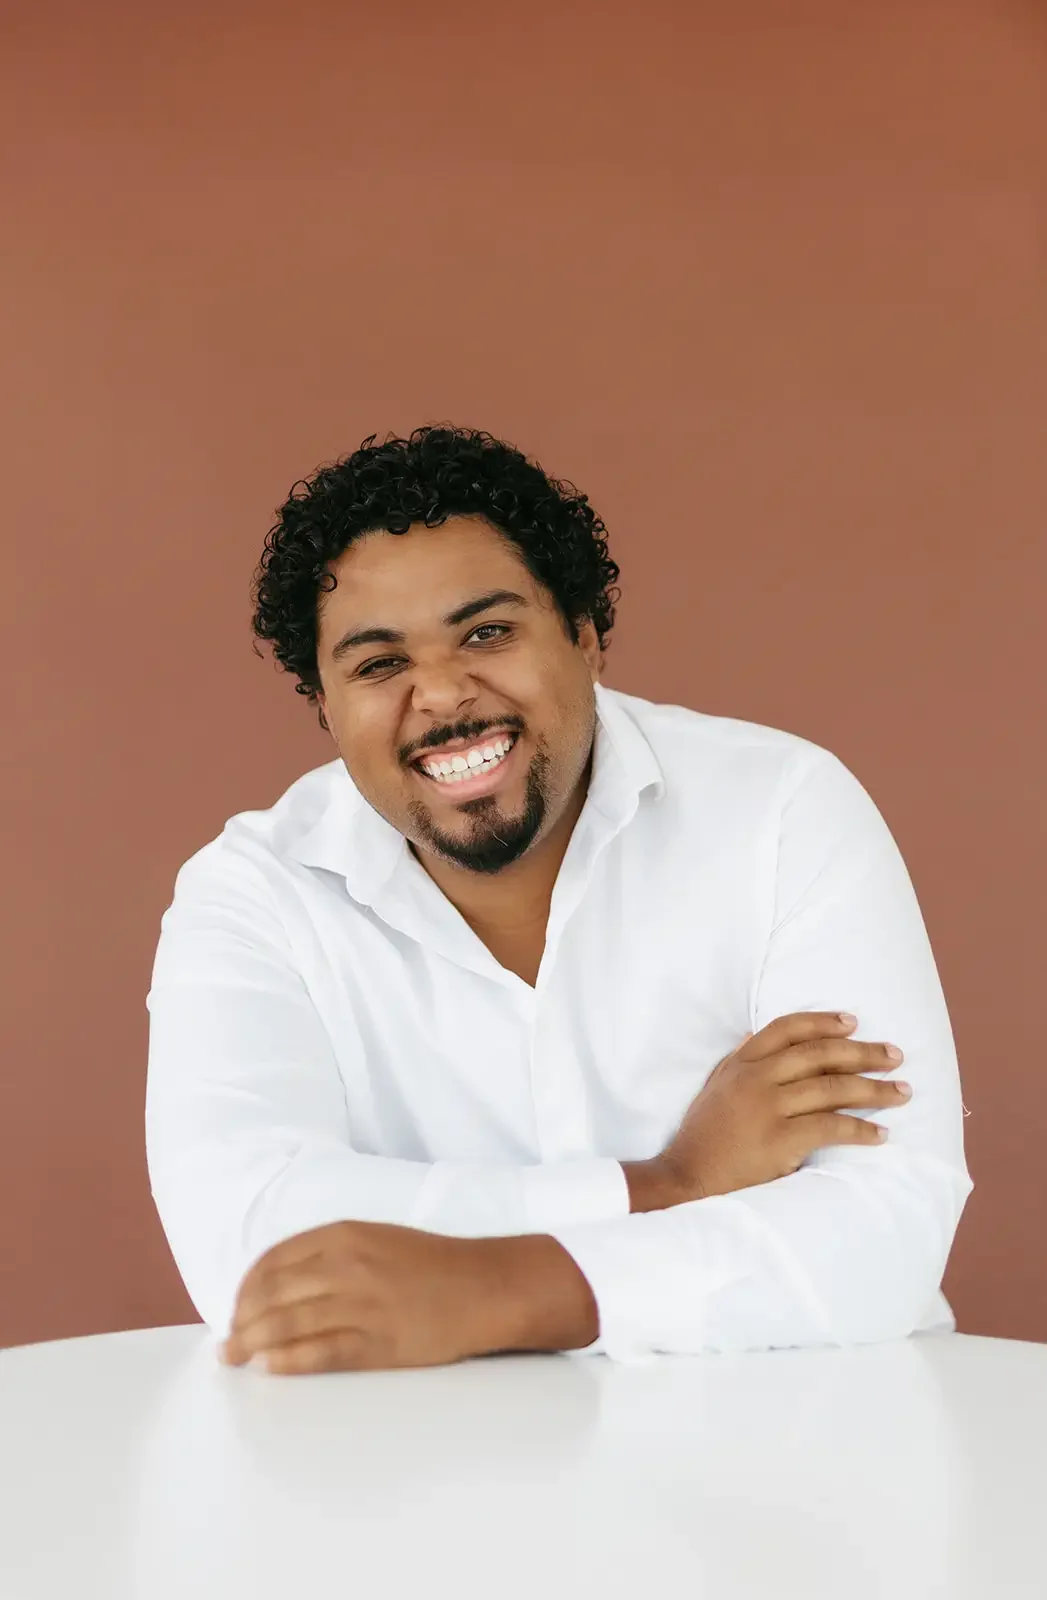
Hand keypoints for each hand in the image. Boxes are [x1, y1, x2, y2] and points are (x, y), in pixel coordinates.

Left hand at [220, 1220, 499, 1375]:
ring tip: (234, 1358)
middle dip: (241, 1320)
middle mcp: (347, 1266)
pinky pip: (321, 1353)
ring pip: (288, 1324)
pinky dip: (288, 1361)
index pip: (274, 1261)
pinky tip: (269, 1367)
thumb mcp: (376, 1239)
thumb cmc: (430, 1264)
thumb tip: (281, 1283)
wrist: (483, 1287)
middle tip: (227, 1342)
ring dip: (252, 1344)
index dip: (246, 1288)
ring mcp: (362, 1305)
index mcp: (344, 1236)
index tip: (235, 1307)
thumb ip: (331, 1254)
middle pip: (274, 1294)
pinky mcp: (378, 1342)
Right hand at [625, 1012, 910, 1207]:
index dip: (823, 1022)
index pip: (786, 1029)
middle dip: (863, 1052)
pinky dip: (861, 1130)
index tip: (854, 1022)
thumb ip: (739, 1064)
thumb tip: (757, 1039)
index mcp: (741, 1063)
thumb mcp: (716, 1088)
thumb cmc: (704, 1136)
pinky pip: (831, 1127)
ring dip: (873, 1090)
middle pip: (819, 1055)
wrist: (688, 1178)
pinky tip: (881, 1133)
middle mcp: (755, 1079)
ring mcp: (767, 1108)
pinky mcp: (779, 1140)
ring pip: (832, 1088)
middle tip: (895, 1055)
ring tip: (901, 1092)